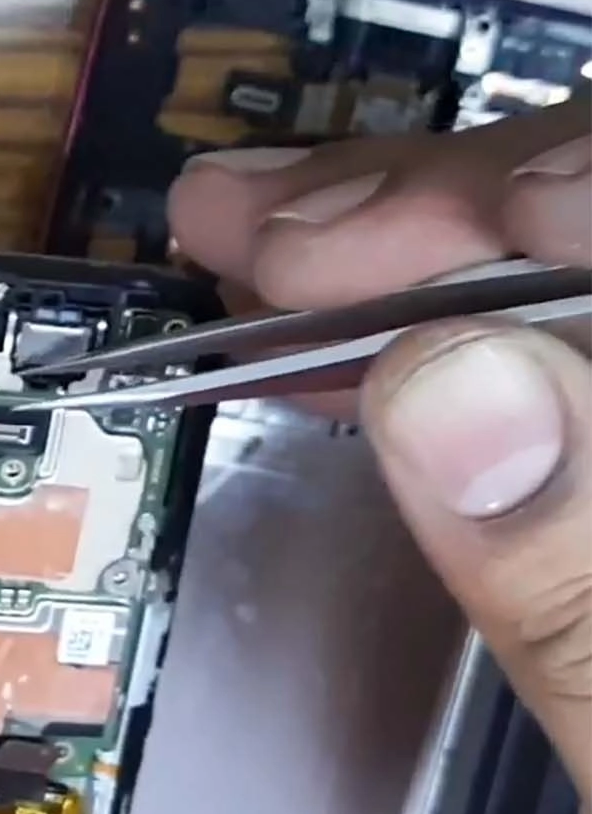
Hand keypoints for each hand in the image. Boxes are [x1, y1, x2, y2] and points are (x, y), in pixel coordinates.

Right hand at [168, 100, 591, 813]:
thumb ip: (585, 598)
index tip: (306, 241)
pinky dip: (450, 365)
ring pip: (580, 314)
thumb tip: (453, 389)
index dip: (497, 214)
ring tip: (277, 257)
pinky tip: (360, 360)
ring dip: (427, 269)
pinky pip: (553, 413)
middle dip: (438, 219)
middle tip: (255, 229)